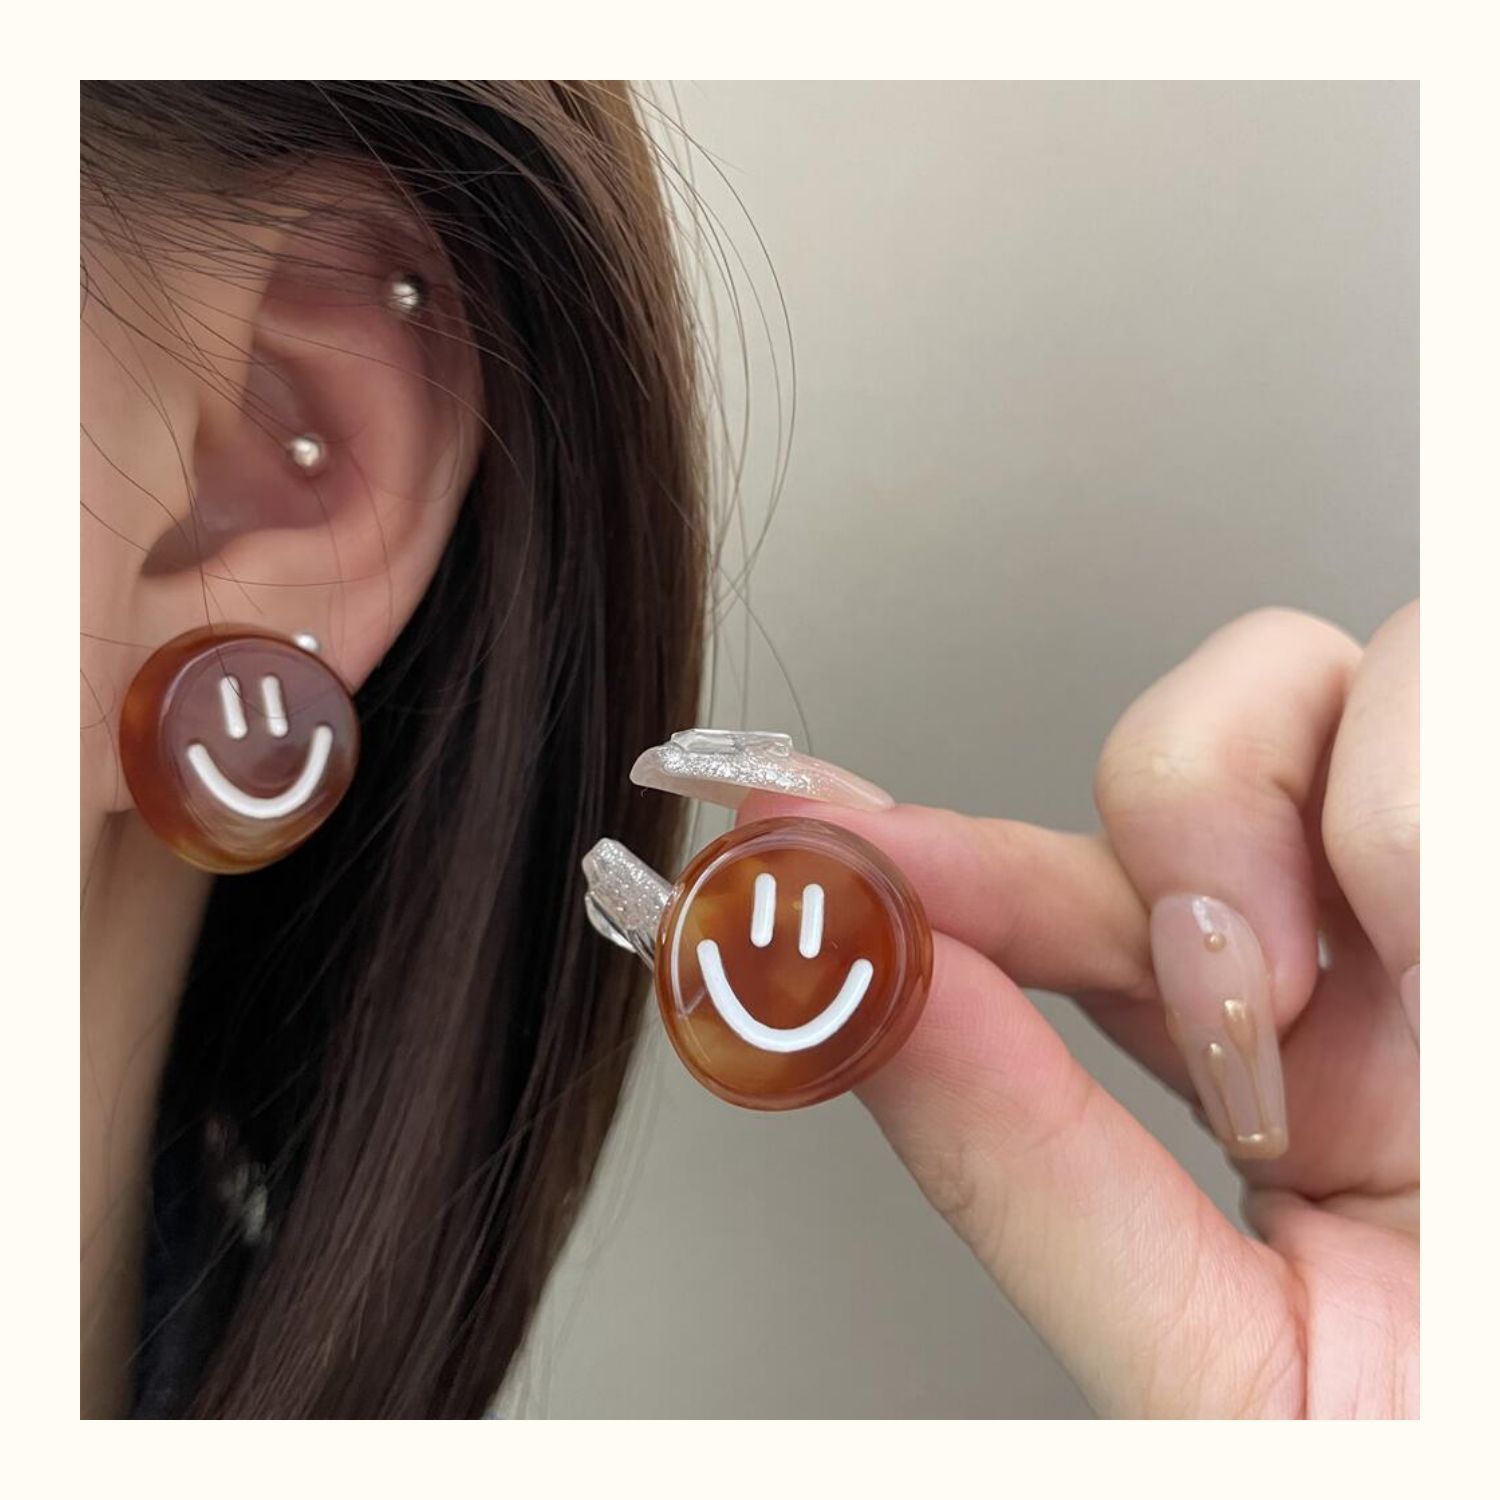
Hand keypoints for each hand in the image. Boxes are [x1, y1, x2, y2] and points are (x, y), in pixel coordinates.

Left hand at [741, 604, 1417, 1417]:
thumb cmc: (1446, 1444)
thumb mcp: (1232, 1375)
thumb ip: (1035, 1177)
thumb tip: (864, 993)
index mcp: (1274, 1078)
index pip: (1045, 904)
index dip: (910, 845)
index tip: (774, 814)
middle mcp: (1374, 963)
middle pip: (1197, 737)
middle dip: (1188, 813)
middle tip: (1244, 993)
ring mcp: (1460, 891)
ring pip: (1345, 667)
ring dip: (1342, 819)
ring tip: (1389, 987)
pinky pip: (1454, 680)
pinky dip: (1431, 818)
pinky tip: (1450, 951)